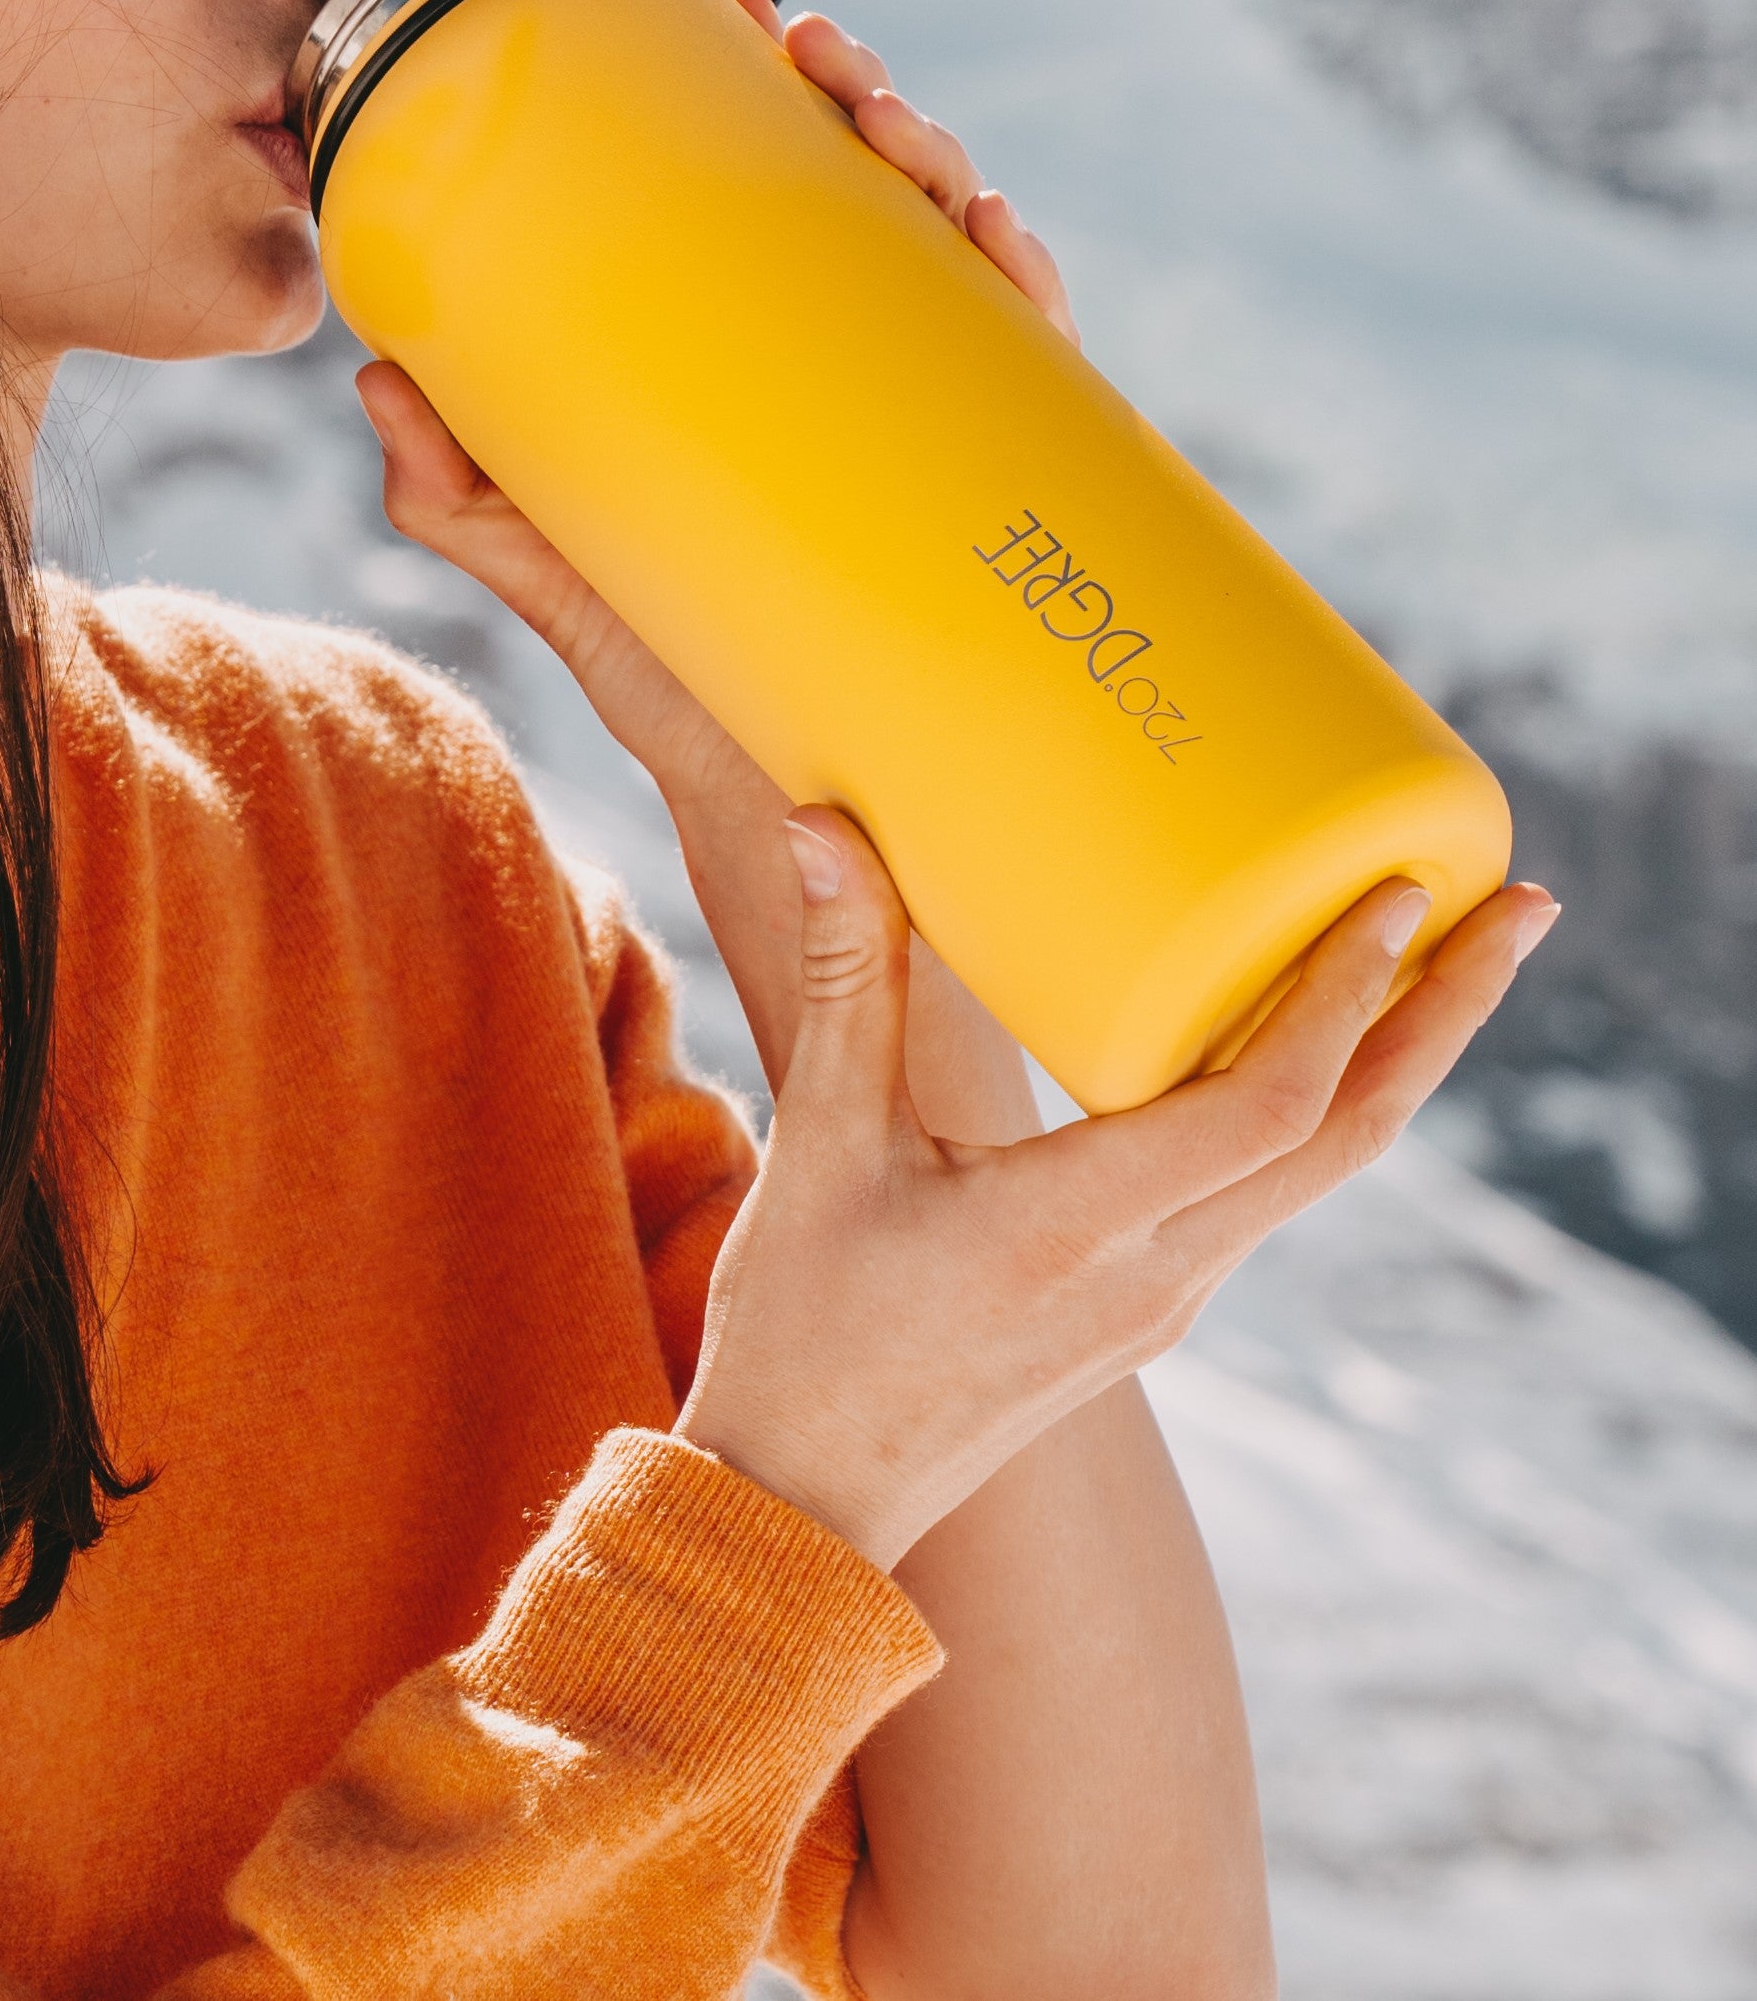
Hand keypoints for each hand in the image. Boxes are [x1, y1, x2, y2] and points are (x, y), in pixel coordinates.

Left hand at [355, 0, 1067, 788]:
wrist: (797, 848)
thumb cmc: (687, 693)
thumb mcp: (564, 583)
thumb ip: (468, 501)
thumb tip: (376, 382)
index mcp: (763, 375)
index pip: (777, 204)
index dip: (767, 101)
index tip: (724, 13)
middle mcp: (859, 387)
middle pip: (878, 207)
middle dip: (858, 104)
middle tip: (807, 44)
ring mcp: (932, 441)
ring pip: (958, 267)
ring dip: (938, 168)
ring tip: (886, 116)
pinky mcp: (999, 513)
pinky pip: (1035, 385)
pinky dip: (1025, 302)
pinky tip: (995, 248)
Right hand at [677, 809, 1558, 1569]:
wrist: (809, 1503)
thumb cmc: (803, 1329)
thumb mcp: (820, 1142)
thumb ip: (844, 976)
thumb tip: (821, 823)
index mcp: (1079, 1228)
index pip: (1268, 1106)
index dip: (1344, 993)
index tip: (1402, 891)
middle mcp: (1157, 1274)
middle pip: (1352, 1136)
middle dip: (1445, 1015)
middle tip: (1523, 909)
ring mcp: (1166, 1301)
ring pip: (1323, 1169)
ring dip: (1398, 1059)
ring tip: (1451, 956)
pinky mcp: (1149, 1309)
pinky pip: (1270, 1192)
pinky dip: (1322, 1103)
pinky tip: (1310, 1044)